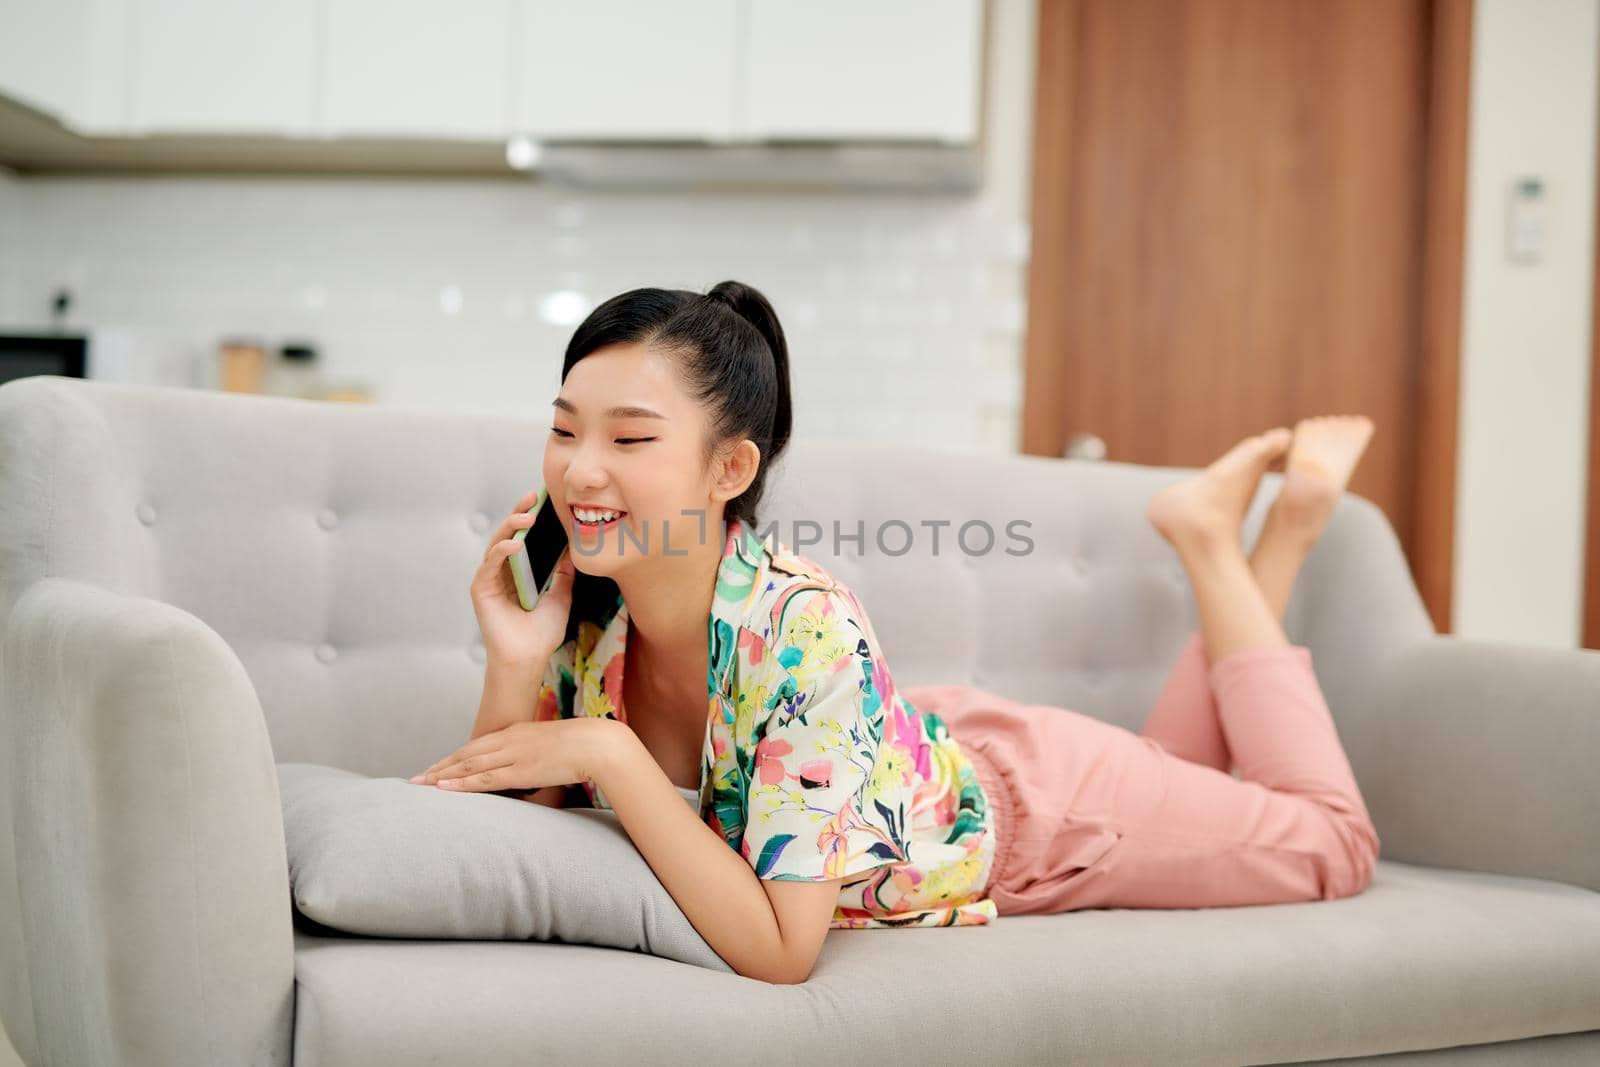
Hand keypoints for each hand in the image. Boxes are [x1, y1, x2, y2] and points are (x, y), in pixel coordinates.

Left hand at [408, 718, 617, 792]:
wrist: (597, 743)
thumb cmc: (582, 744)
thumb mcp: (551, 743)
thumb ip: (535, 751)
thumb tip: (532, 763)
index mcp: (516, 732)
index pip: (476, 746)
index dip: (454, 758)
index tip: (437, 767)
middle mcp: (508, 741)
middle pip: (465, 755)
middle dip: (440, 767)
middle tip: (418, 779)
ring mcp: (512, 755)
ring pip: (468, 766)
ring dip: (442, 776)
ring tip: (421, 785)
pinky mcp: (519, 771)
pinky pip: (484, 779)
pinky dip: (461, 784)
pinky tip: (444, 787)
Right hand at [471, 488, 578, 666]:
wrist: (529, 658)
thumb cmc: (542, 632)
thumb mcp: (561, 595)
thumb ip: (563, 571)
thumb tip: (572, 547)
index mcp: (519, 570)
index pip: (523, 537)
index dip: (531, 517)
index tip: (544, 500)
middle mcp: (502, 571)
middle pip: (508, 534)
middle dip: (519, 513)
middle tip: (533, 498)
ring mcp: (490, 578)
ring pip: (497, 543)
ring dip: (511, 528)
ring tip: (528, 517)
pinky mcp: (481, 589)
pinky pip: (490, 564)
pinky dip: (502, 551)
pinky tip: (516, 544)